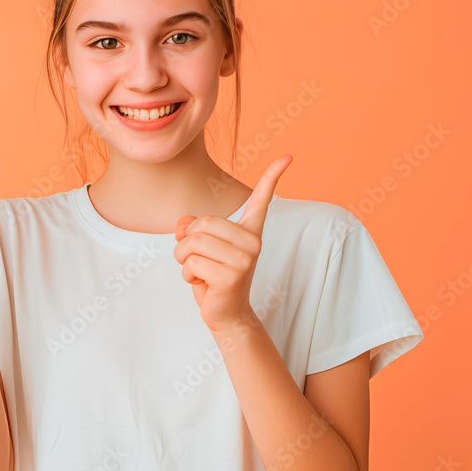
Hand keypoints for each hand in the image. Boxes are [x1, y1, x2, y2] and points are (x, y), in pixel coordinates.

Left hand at [173, 155, 292, 332]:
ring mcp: (244, 259)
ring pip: (192, 244)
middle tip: (195, 259)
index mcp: (249, 231)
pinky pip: (192, 263)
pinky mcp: (232, 276)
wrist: (226, 314)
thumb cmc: (212, 277)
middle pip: (202, 224)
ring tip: (198, 271)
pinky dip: (188, 275)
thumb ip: (191, 228)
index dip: (273, 176)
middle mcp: (252, 242)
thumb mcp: (201, 248)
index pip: (261, 200)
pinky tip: (204, 284)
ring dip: (184, 259)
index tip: (288, 156)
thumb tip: (183, 224)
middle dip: (186, 242)